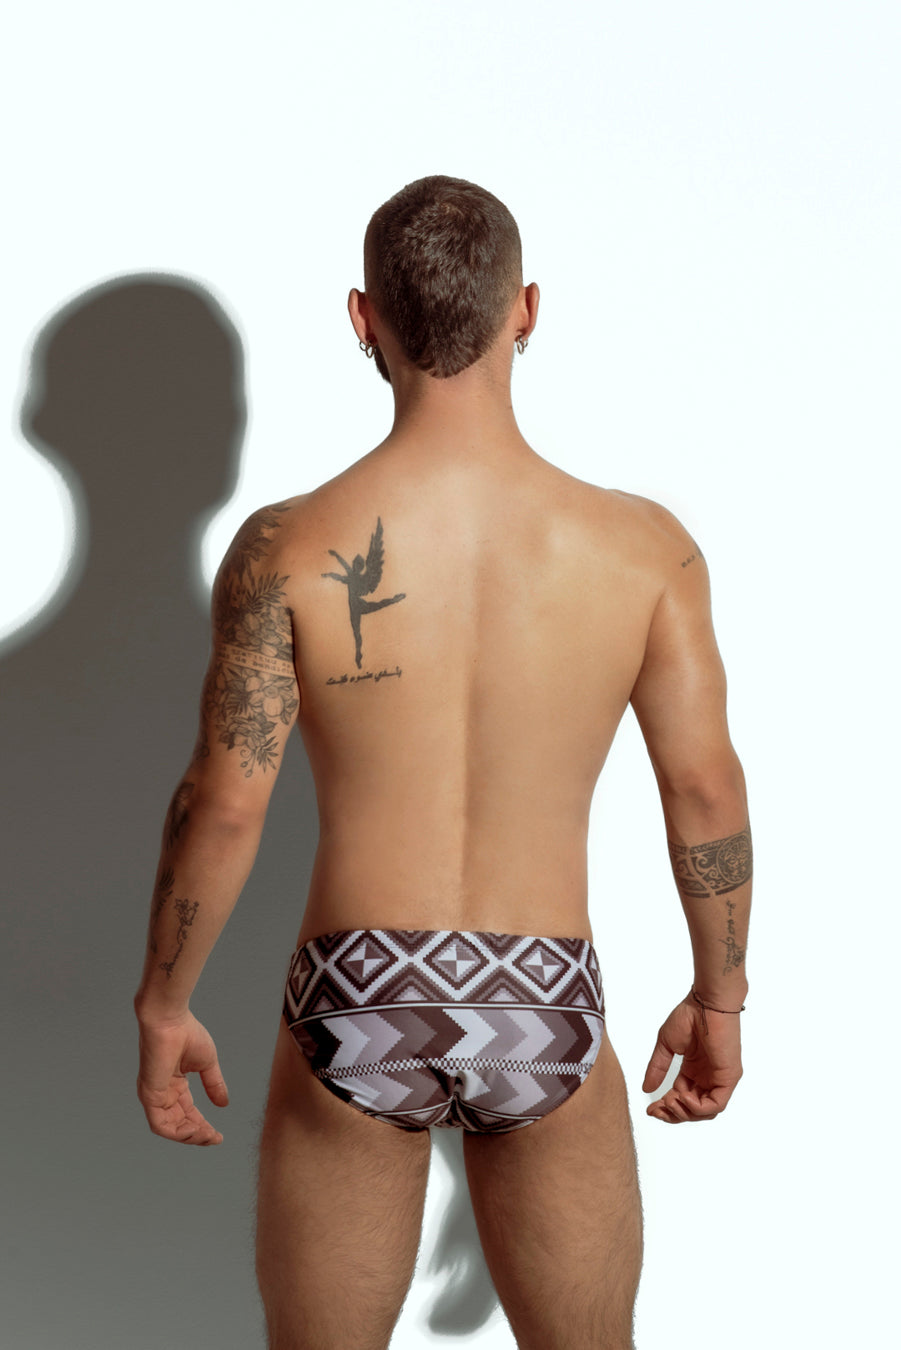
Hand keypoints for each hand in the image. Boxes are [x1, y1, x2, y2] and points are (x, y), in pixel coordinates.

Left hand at [135, 1008, 228, 1144]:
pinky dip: (177, 1133)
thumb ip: (214, 1084)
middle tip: (214, 1138)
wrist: (170, 1019)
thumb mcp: (207, 1064)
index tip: (219, 1135)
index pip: (188, 1112)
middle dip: (198, 1134)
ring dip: (189, 1137)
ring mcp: (154, 1096)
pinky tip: (195, 1131)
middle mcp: (163, 1093)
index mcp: (174, 1084)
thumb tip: (224, 1104)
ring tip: (207, 1136)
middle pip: (180, 1124)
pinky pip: (160, 1125)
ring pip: (170, 1128)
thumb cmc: (186, 1033)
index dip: (203, 1126)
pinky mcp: (149, 1096)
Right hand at [643, 993, 742, 1122]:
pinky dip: (698, 1107)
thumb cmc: (689, 1016)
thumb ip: (658, 1068)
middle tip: (658, 1109)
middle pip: (692, 1109)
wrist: (707, 1003)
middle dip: (673, 1114)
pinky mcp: (728, 1078)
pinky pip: (716, 1104)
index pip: (681, 1097)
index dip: (665, 1107)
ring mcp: (719, 1079)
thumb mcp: (667, 1046)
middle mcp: (707, 1077)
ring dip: (685, 1112)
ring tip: (669, 1100)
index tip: (650, 1109)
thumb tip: (647, 1088)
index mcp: (694, 1070)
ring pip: (705, 1111)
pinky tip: (683, 1096)